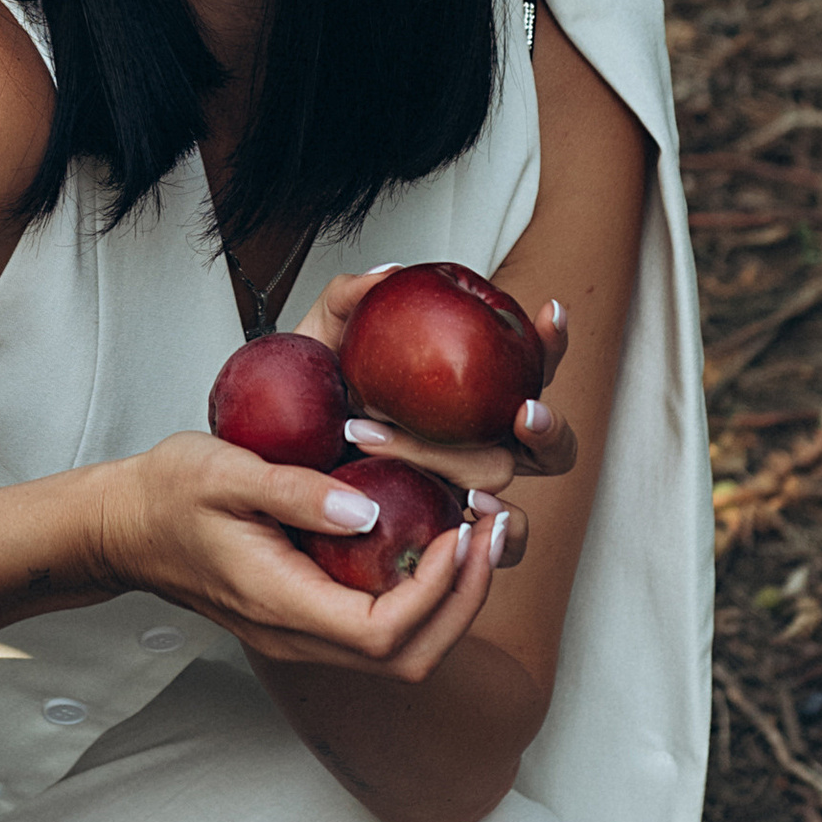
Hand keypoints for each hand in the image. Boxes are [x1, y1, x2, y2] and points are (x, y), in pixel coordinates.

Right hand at [88, 432, 511, 685]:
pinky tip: (433, 537)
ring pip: (401, 653)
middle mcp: (297, 636)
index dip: (437, 591)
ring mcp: (301, 635)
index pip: (382, 633)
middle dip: (465, 601)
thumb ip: (294, 491)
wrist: (123, 528)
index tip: (460, 528)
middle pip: (408, 659)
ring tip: (477, 533)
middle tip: (492, 532)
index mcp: (280, 604)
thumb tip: (367, 508)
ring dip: (452, 600)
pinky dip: (423, 594)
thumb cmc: (165, 495)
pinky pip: (380, 629)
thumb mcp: (222, 471)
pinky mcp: (307, 619)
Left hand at [292, 268, 580, 569]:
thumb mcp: (318, 340)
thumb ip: (348, 299)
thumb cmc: (308, 398)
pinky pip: (497, 547)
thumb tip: (388, 274)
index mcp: (469, 391)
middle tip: (520, 410)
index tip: (546, 312)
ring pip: (508, 485)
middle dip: (545, 424)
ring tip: (439, 461)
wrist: (271, 465)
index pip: (530, 362)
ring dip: (470, 466)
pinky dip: (496, 535)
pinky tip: (467, 516)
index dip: (550, 340)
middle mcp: (479, 442)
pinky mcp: (446, 534)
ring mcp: (467, 491)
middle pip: (545, 440)